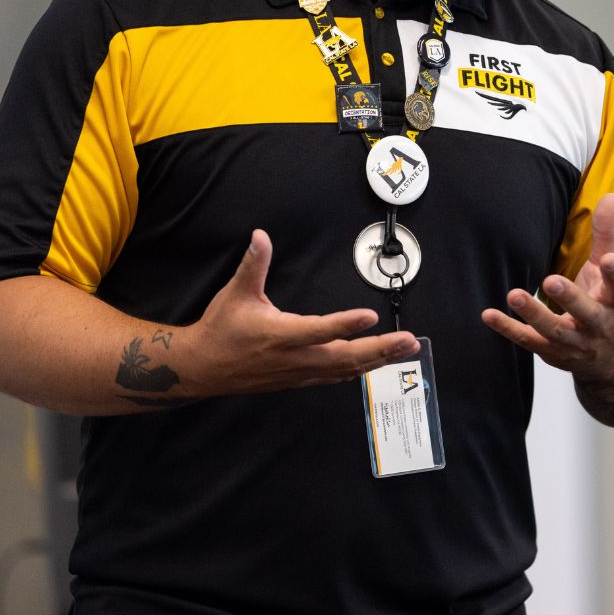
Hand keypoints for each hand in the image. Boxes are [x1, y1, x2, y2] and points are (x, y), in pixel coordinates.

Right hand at [176, 229, 420, 396]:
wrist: (203, 369)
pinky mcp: (299, 379)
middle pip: (345, 357)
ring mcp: (299, 373)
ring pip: (345, 370)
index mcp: (280, 335)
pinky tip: (375, 364)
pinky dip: (359, 370)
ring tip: (405, 350)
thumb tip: (260, 235)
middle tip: (410, 341)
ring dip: (377, 360)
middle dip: (380, 349)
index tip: (371, 316)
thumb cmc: (222, 328)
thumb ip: (253, 264)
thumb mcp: (236, 292)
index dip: (345, 324)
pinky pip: (336, 377)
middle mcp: (295, 358)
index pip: (319, 330)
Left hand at [481, 194, 613, 380]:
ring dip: (533, 314)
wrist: (613, 359)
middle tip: (551, 280)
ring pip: (554, 330)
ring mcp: (574, 342)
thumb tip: (609, 196)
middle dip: (570, 299)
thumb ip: (606, 235)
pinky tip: (488, 314)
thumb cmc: (607, 305)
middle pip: (586, 313)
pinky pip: (527, 341)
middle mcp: (597, 326)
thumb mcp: (609, 272)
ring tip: (514, 294)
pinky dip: (507, 329)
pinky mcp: (551, 352)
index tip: (608, 258)